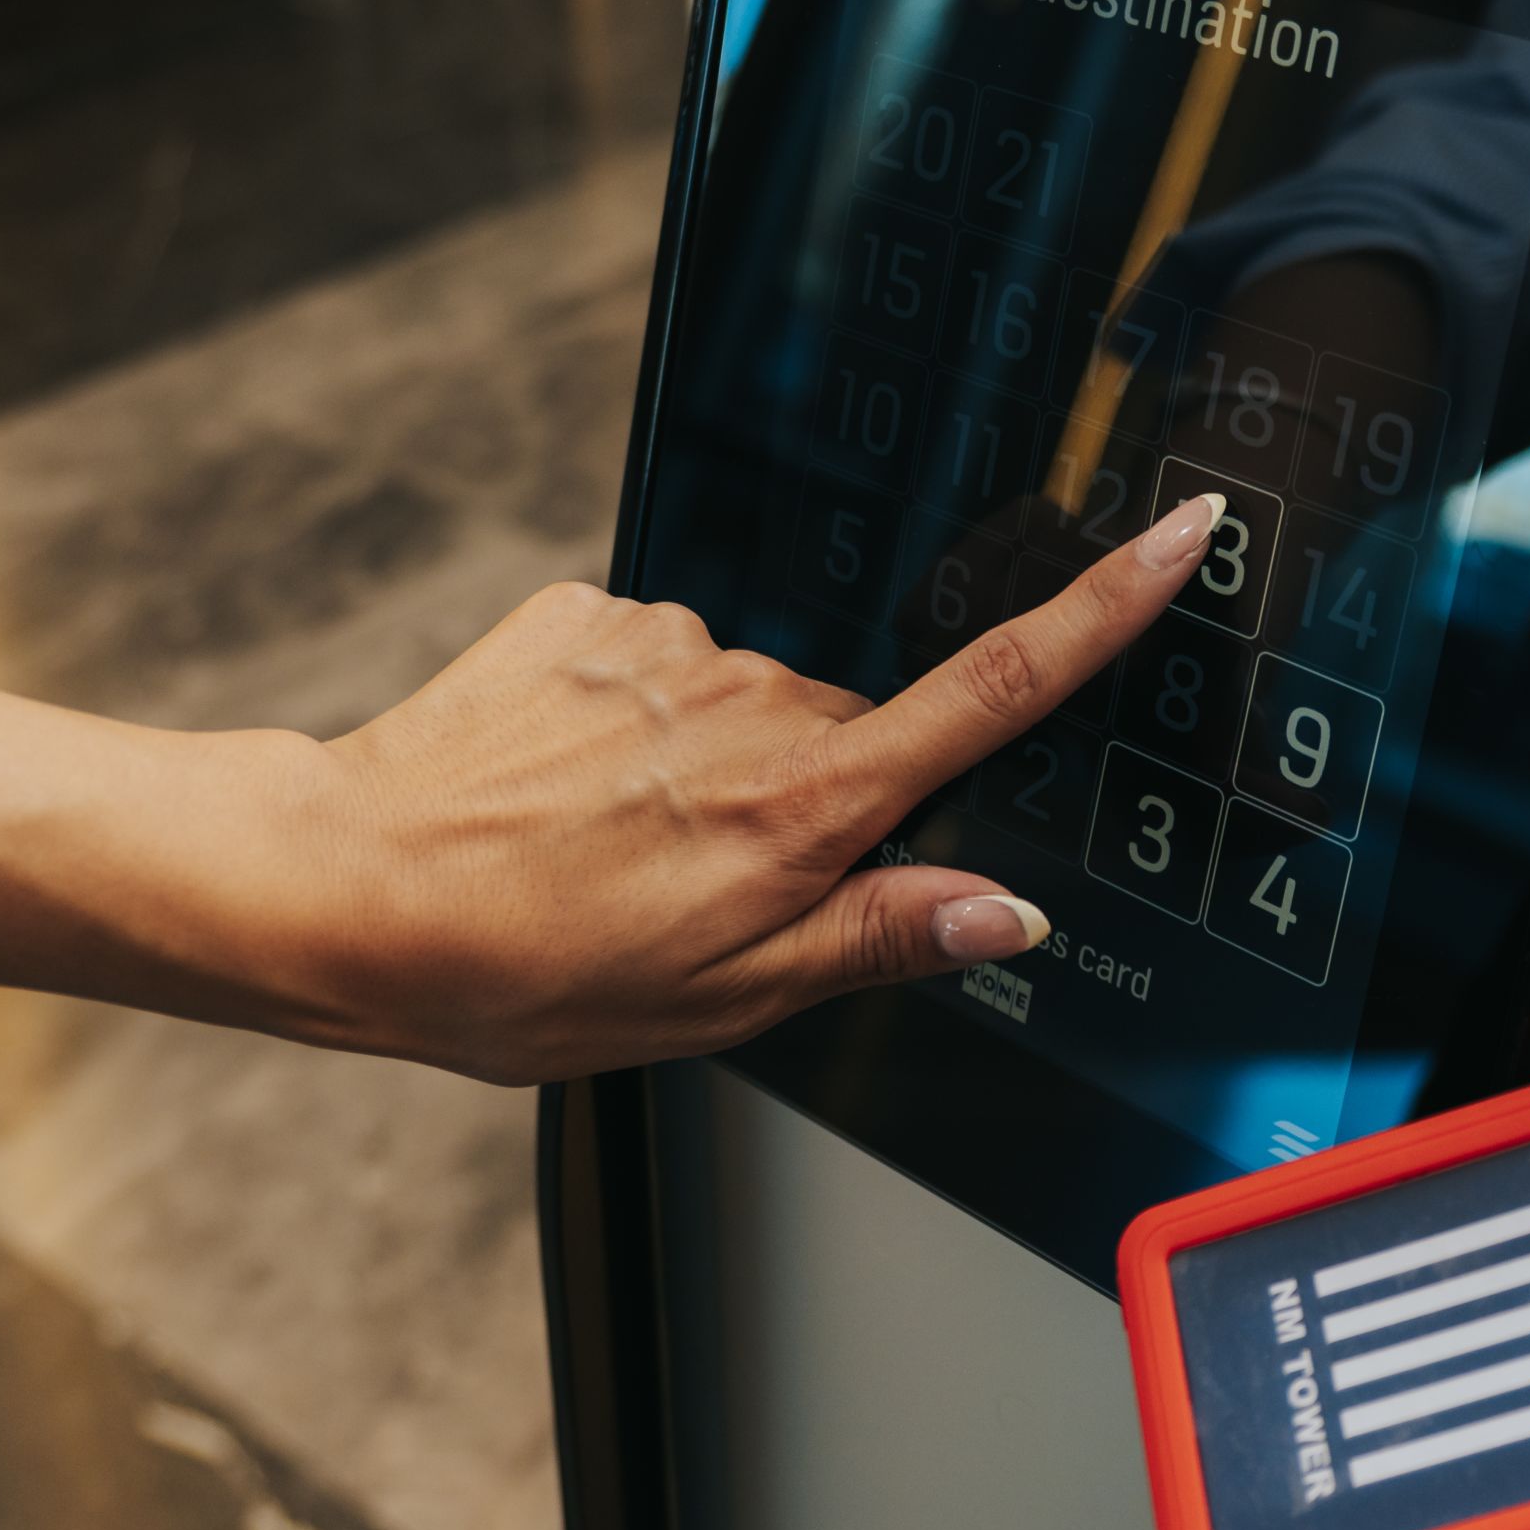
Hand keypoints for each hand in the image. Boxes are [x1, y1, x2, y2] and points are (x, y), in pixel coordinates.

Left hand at [203, 492, 1227, 1081]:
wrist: (345, 891)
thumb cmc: (522, 972)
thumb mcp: (724, 1003)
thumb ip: (879, 939)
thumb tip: (1006, 911)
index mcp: (808, 805)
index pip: (999, 690)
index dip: (1107, 606)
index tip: (1185, 526)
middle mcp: (753, 703)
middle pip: (849, 734)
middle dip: (809, 803)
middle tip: (697, 897)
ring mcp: (668, 647)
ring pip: (744, 708)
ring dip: (704, 773)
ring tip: (602, 855)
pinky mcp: (589, 613)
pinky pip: (652, 669)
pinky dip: (626, 730)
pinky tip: (557, 792)